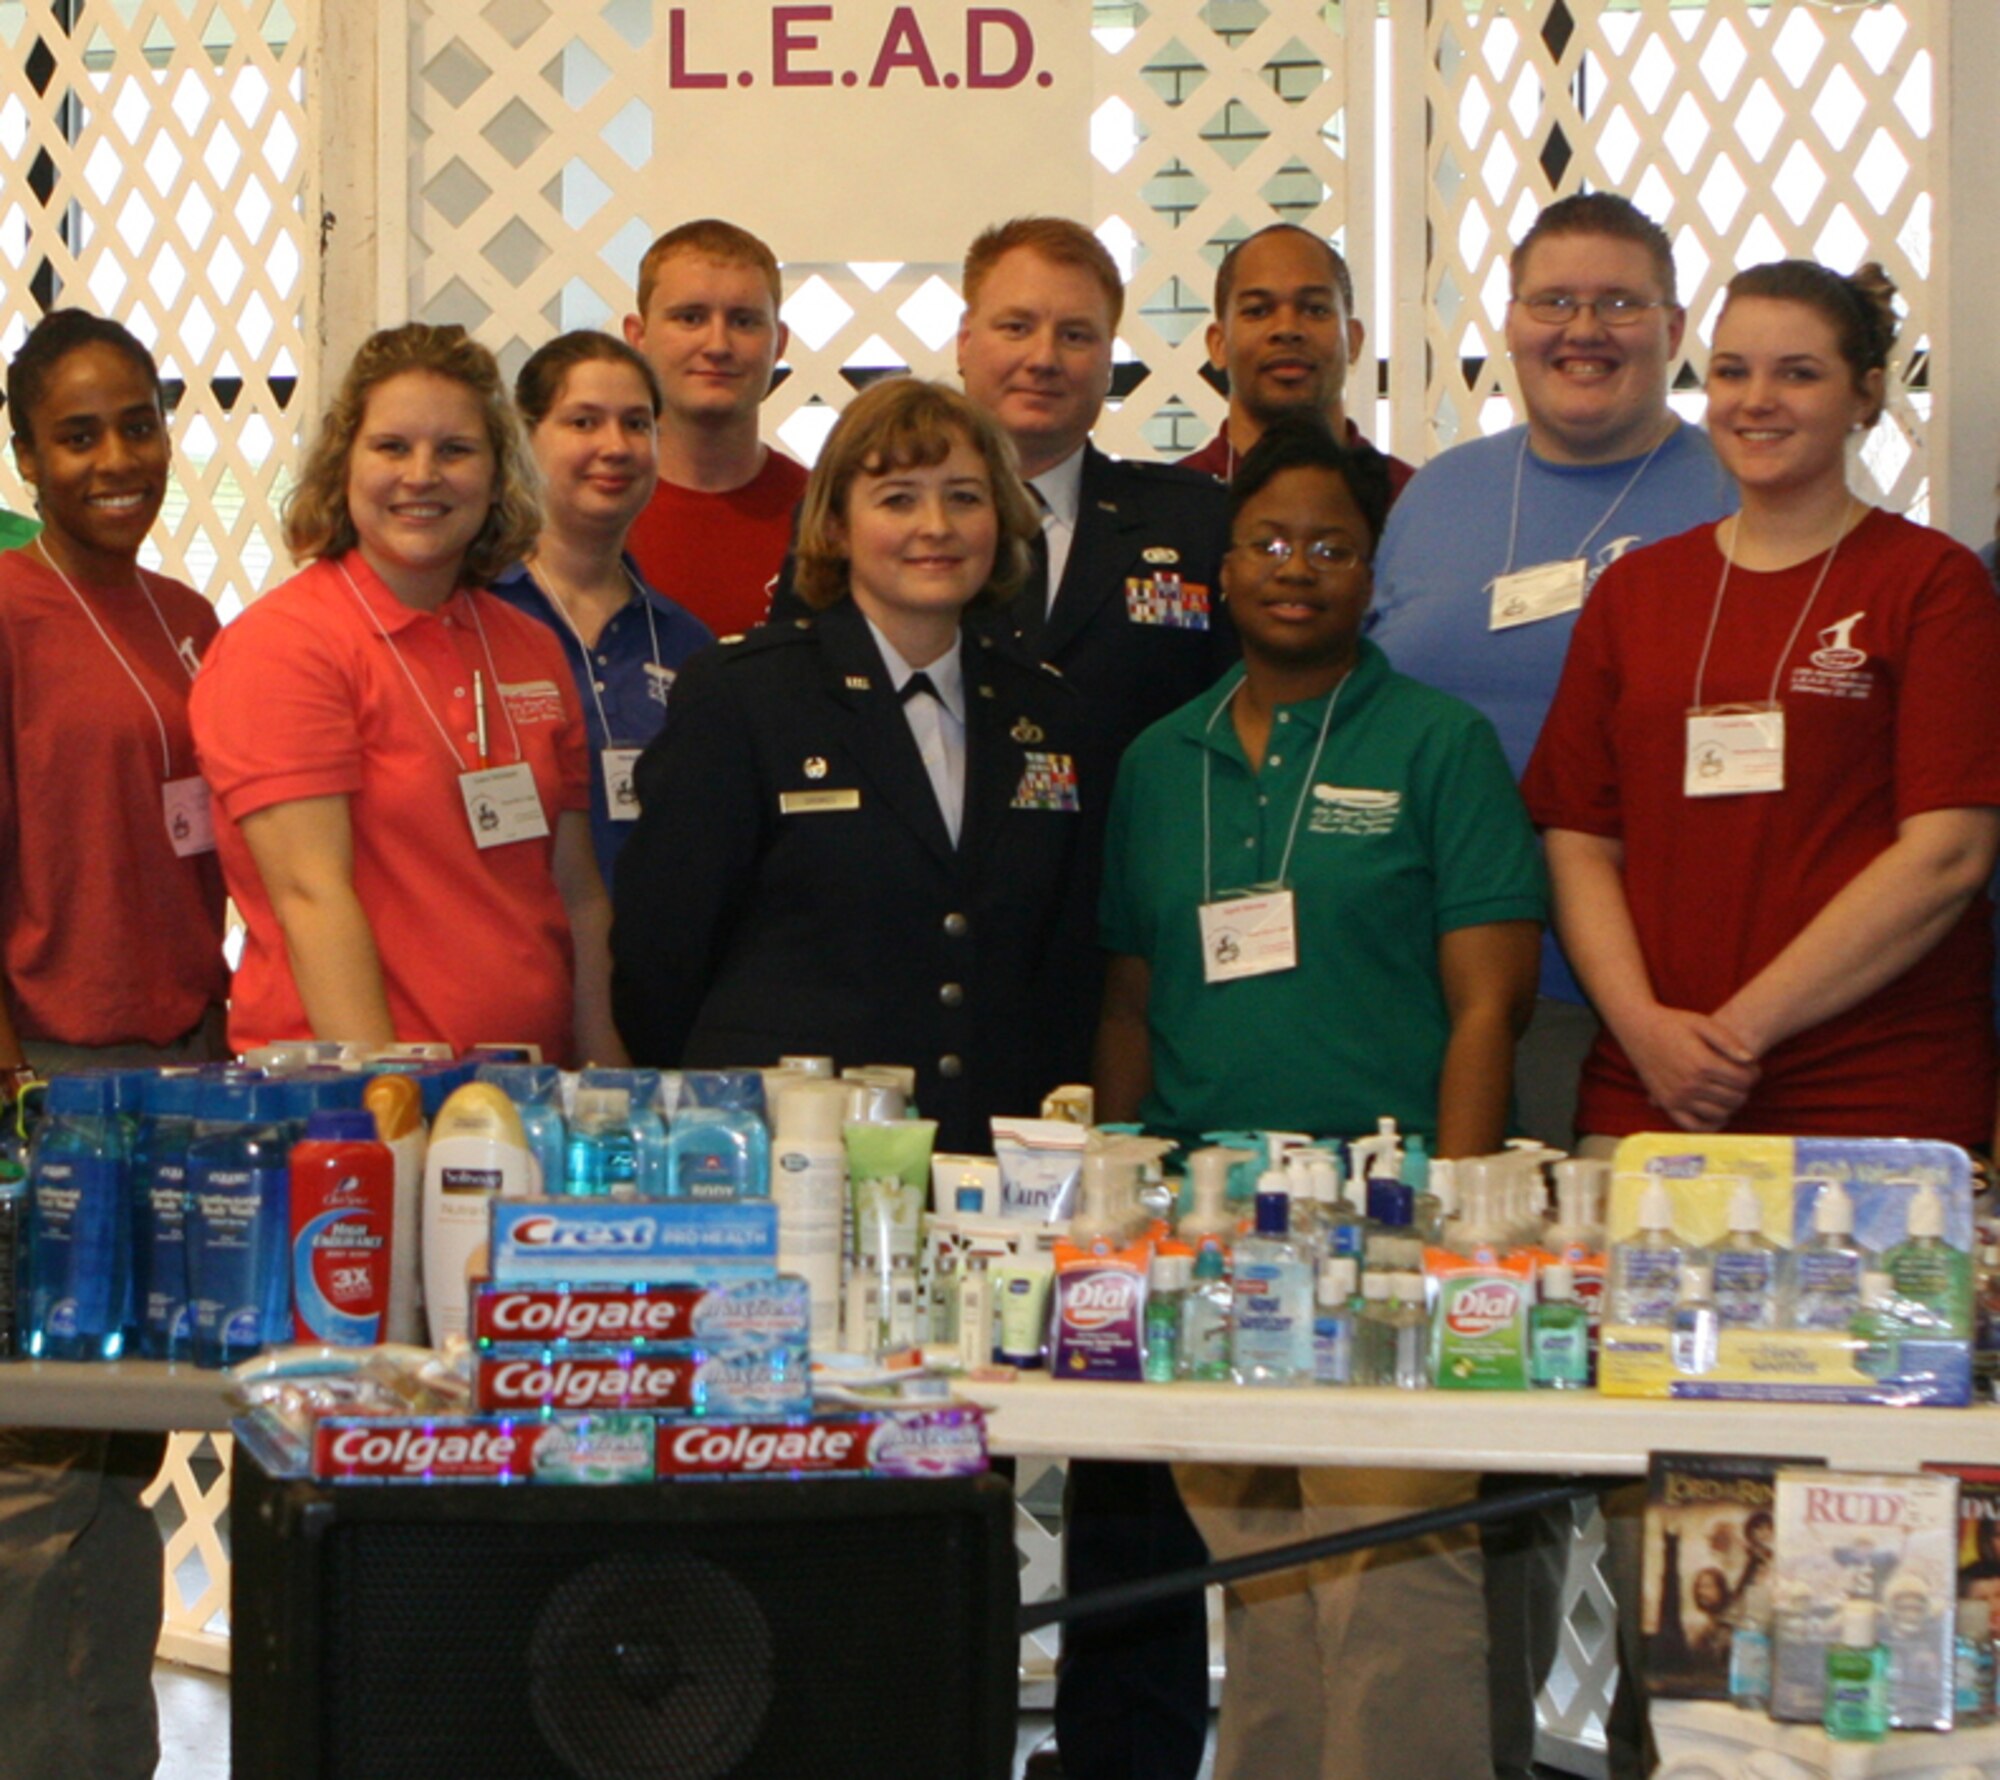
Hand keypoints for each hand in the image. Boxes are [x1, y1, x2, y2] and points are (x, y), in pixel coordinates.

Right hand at [1618, 1003, 1760, 1131]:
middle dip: (1745, 1089)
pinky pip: (1693, 1126)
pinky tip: (1718, 1114)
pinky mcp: (1666, 1103)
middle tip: (1742, 1079)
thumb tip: (1750, 1060)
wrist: (1637, 1027)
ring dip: (1731, 1105)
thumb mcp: (1703, 1023)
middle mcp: (1690, 1083)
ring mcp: (1677, 1096)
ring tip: (1730, 1092)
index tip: (1752, 1068)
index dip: (1754, 1074)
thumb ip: (1728, 1041)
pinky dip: (1710, 1125)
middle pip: (1735, 1097)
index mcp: (1702, 1063)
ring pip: (1719, 1113)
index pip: (1744, 1080)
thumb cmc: (1673, 1023)